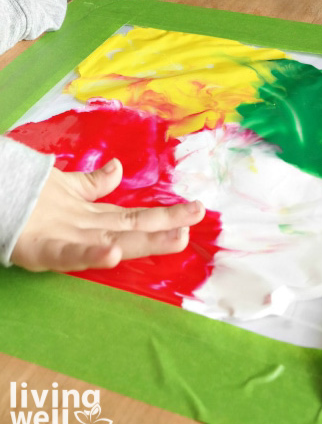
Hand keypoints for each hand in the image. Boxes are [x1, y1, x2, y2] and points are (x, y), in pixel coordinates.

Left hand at [11, 158, 204, 271]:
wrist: (0, 204)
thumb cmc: (33, 201)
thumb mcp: (69, 187)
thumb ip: (96, 182)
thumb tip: (119, 167)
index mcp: (95, 218)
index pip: (137, 216)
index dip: (165, 215)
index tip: (195, 209)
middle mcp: (89, 231)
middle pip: (132, 228)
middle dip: (166, 226)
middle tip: (198, 219)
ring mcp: (70, 241)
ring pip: (113, 241)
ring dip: (144, 242)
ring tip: (176, 238)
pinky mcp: (45, 250)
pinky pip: (69, 255)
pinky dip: (91, 256)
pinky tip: (111, 253)